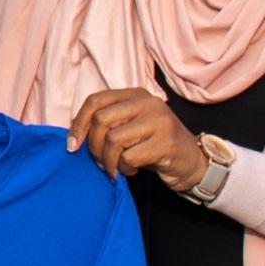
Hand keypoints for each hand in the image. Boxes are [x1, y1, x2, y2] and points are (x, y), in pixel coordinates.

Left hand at [70, 86, 209, 193]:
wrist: (192, 163)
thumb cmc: (154, 147)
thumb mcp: (131, 128)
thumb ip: (109, 124)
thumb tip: (73, 136)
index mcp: (136, 95)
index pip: (95, 100)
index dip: (78, 123)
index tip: (72, 146)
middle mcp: (148, 103)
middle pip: (101, 119)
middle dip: (92, 146)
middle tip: (99, 162)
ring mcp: (159, 121)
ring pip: (113, 140)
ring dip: (108, 161)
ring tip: (115, 169)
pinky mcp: (166, 142)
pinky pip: (129, 157)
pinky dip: (124, 169)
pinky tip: (133, 171)